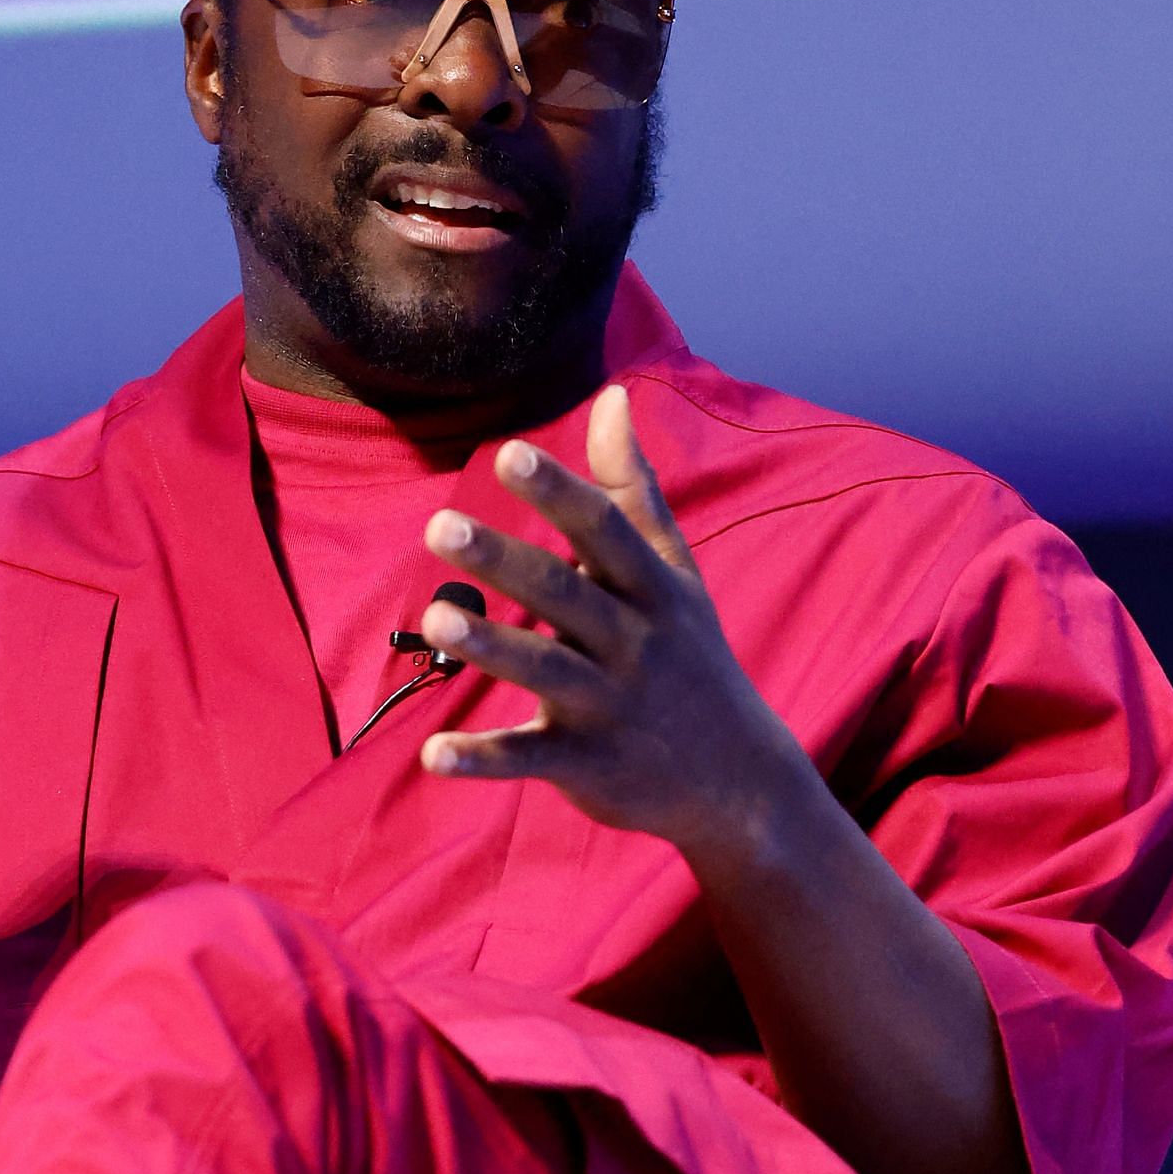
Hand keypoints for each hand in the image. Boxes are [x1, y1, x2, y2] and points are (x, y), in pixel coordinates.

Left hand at [417, 385, 802, 860]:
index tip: (509, 455)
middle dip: (504, 561)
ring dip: (491, 646)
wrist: (738, 779)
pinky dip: (483, 760)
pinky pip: (529, 759)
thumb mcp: (675, 572)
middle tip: (440, 526)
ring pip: (546, 671)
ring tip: (435, 618)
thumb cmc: (692, 658)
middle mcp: (634, 644)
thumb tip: (611, 395)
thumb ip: (633, 488)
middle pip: (565, 595)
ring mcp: (611, 707)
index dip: (559, 493)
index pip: (604, 532)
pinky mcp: (589, 765)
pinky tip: (434, 754)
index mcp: (652, 591)